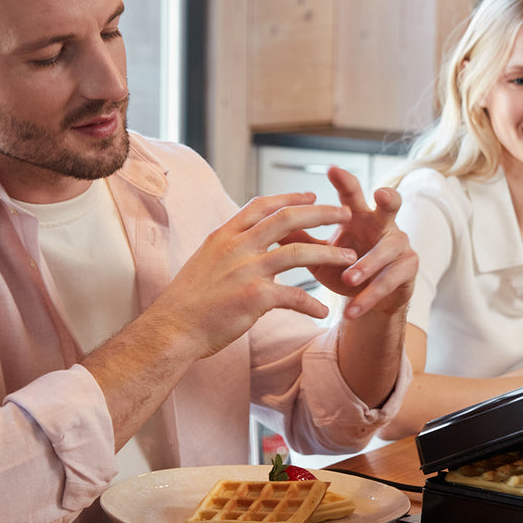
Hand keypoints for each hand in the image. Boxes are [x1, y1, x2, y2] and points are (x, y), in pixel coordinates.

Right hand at [148, 192, 360, 358]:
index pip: (262, 206)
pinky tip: (323, 311)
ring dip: (329, 254)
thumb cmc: (189, 299)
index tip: (311, 194)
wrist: (172, 328)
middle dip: (321, 214)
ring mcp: (246, 271)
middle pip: (288, 219)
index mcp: (225, 235)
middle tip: (346, 214)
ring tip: (349, 257)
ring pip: (299, 253)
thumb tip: (248, 238)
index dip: (290, 198)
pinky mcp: (255, 297)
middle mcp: (237, 247)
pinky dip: (312, 304)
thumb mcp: (206, 260)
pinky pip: (295, 297)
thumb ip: (230, 247)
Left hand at [288, 166, 417, 319]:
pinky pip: (389, 281)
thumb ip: (299, 239)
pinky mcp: (408, 270)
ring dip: (367, 264)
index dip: (344, 181)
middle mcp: (384, 225)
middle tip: (380, 194)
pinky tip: (352, 309)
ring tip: (349, 277)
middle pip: (391, 205)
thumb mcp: (320, 254)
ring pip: (387, 250)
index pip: (352, 194)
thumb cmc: (346, 269)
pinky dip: (368, 296)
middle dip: (388, 197)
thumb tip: (266, 223)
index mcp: (360, 217)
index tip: (332, 169)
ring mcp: (400, 246)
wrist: (369, 300)